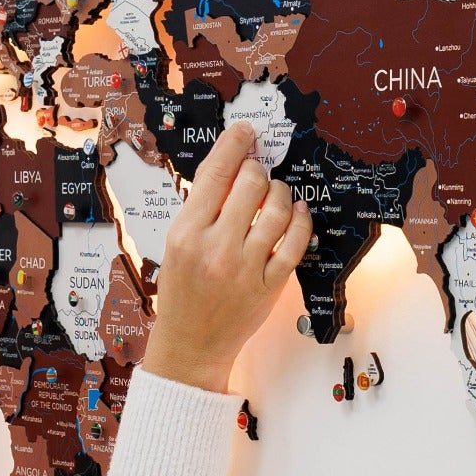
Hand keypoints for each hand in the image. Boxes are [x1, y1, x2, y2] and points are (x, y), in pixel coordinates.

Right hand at [141, 123, 312, 392]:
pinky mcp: (269, 285)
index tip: (245, 131)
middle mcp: (215, 248)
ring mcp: (245, 268)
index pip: (215, 174)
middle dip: (258, 170)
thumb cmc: (182, 291)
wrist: (190, 343)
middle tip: (258, 172)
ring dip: (281, 193)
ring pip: (277, 209)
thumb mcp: (176, 244)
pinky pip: (294, 243)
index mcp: (186, 233)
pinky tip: (296, 212)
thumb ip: (201, 208)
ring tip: (275, 194)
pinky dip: (299, 221)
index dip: (234, 144)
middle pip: (250, 184)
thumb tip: (231, 167)